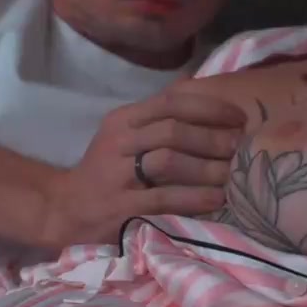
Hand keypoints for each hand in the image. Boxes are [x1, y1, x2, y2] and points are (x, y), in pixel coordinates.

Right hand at [35, 89, 246, 247]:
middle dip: (212, 137)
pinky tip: (216, 199)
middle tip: (240, 147)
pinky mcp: (121, 207)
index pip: (170, 101)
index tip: (239, 117)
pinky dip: (194, 198)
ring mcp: (118, 175)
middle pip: (172, 130)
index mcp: (123, 119)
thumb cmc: (106, 170)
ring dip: (207, 167)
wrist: (66, 208)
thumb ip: (159, 119)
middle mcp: (119, 142)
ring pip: (169, 161)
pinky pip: (164, 199)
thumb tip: (209, 98)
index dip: (209, 107)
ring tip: (232, 174)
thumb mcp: (125, 135)